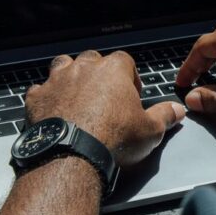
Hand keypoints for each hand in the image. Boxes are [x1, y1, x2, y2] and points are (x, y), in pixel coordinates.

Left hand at [25, 51, 185, 166]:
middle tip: (105, 96)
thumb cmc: (114, 139)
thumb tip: (178, 110)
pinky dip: (46, 97)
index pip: (125, 61)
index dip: (129, 77)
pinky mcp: (37, 97)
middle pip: (93, 59)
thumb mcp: (150, 131)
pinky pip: (40, 90)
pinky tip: (52, 110)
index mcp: (113, 70)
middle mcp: (84, 68)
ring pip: (63, 65)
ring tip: (77, 95)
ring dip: (69, 76)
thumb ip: (165, 116)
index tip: (131, 95)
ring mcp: (57, 80)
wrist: (72, 154)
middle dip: (98, 73)